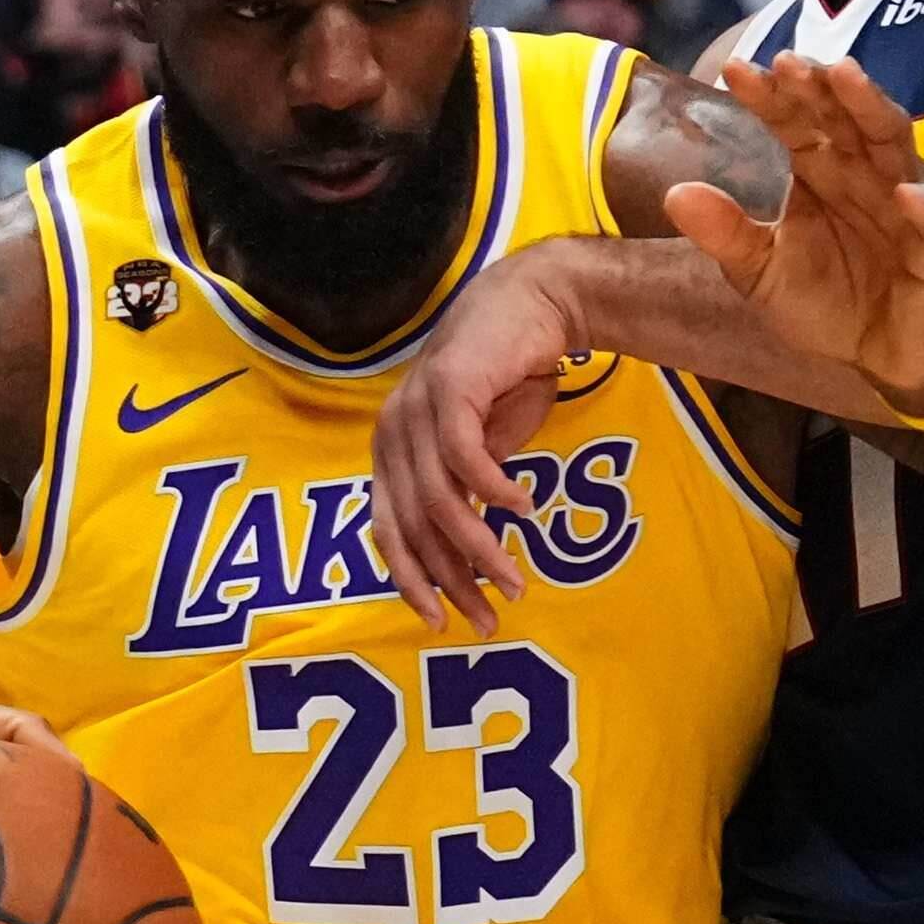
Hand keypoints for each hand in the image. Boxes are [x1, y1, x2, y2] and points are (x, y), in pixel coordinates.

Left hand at [367, 247, 574, 631]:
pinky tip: (523, 510)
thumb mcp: (483, 448)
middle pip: (414, 528)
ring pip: (441, 503)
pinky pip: (466, 460)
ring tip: (514, 580)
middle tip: (487, 620)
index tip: (443, 621)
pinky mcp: (448, 390)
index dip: (414, 582)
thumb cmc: (509, 376)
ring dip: (480, 549)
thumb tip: (469, 553)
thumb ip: (466, 495)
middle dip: (452, 582)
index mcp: (392, 453)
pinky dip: (494, 492)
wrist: (534, 302)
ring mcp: (414, 410)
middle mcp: (392, 434)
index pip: (390, 532)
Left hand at [664, 53, 923, 434]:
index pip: (794, 121)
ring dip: (871, 109)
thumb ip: (726, 235)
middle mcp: (862, 173)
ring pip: (893, 143)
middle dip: (819, 87)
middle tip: (790, 62)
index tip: (734, 70)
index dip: (768, 96)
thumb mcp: (762, 274)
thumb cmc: (825, 302)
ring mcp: (903, 203)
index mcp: (819, 172)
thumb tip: (673, 194)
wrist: (879, 359)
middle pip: (844, 116)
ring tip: (846, 79)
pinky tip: (905, 193)